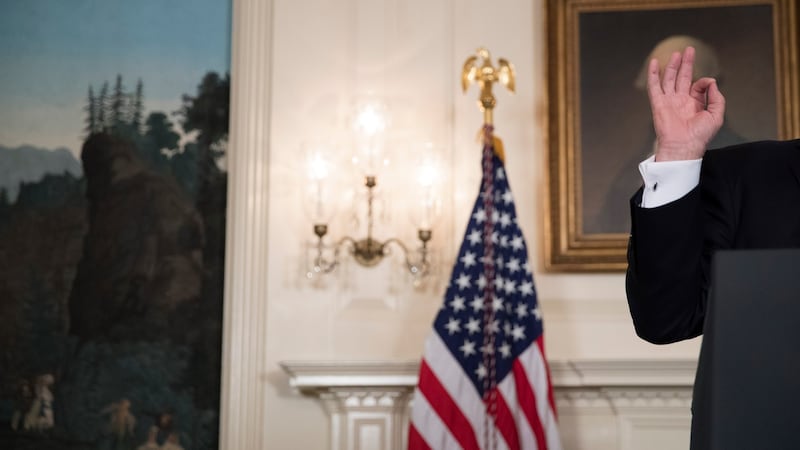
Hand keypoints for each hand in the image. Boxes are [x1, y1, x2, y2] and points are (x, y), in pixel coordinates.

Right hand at [647, 46, 725, 160]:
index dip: (703, 82)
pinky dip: (653, 75)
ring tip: (676, 53)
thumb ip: (716, 97)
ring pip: (669, 79)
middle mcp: (681, 101)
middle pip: (682, 77)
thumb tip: (711, 81)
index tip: (707, 83)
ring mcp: (669, 101)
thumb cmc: (700, 135)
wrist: (684, 146)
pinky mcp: (658, 104)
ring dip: (672, 66)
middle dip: (686, 63)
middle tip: (689, 50)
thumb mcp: (716, 115)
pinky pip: (654, 87)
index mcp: (694, 104)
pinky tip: (653, 63)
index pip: (697, 86)